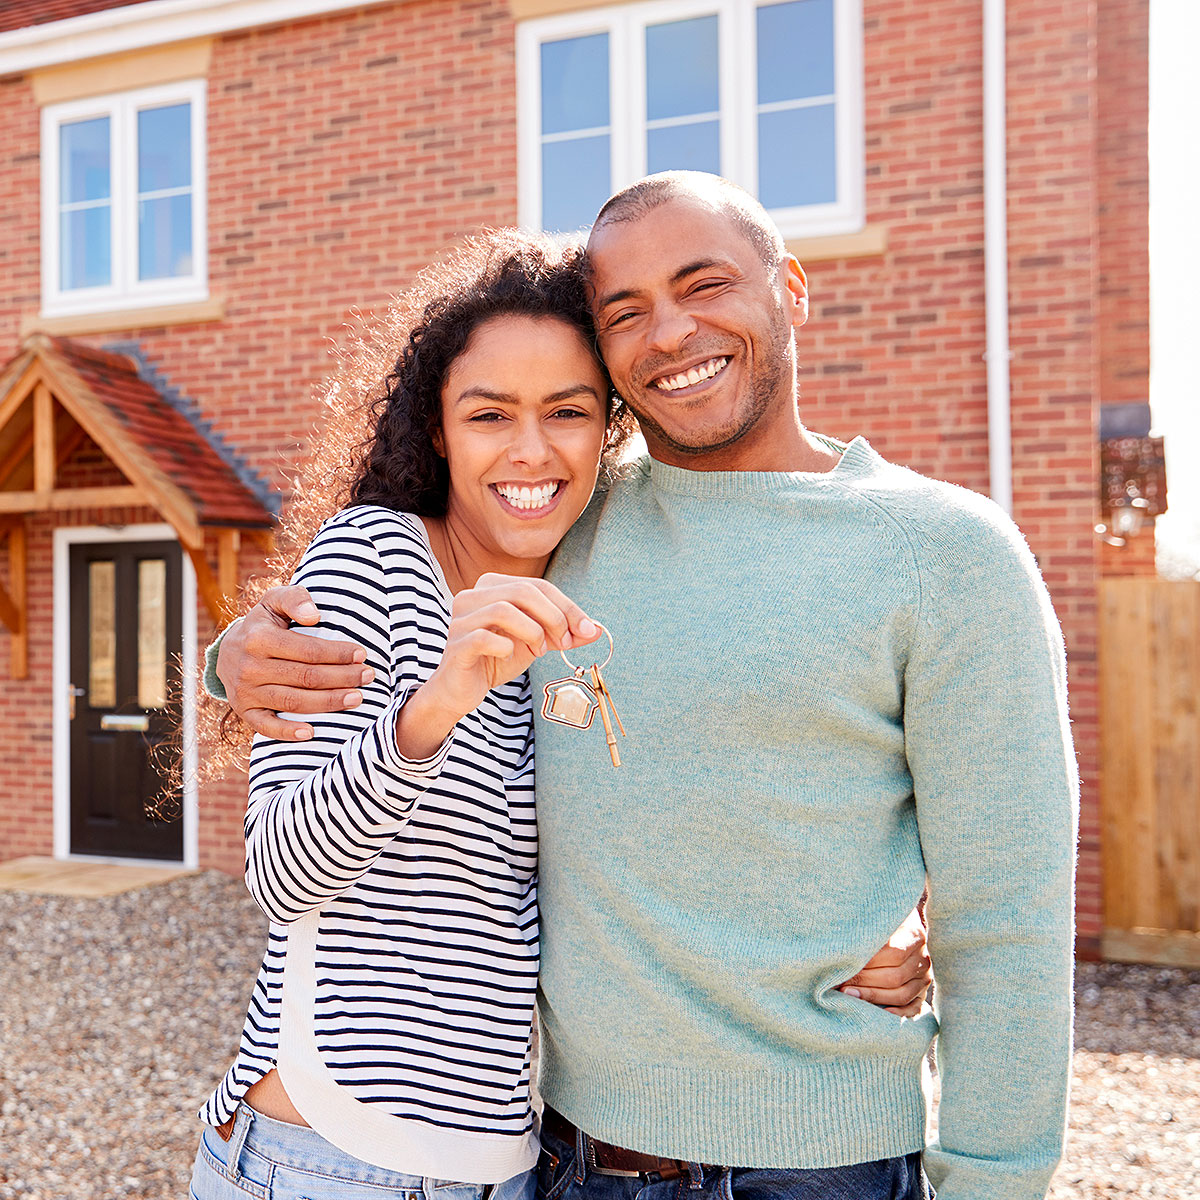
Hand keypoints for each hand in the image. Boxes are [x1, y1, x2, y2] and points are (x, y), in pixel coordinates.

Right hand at [217, 585, 371, 740]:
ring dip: (328, 703)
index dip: (337, 653)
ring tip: (356, 698)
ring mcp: (245, 692)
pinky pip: (266, 726)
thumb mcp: (274, 601)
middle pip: (306, 677)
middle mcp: (250, 667)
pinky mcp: (244, 711)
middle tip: (367, 676)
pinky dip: (288, 732)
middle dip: (342, 677)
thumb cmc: (263, 624)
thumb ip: (295, 599)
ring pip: (293, 701)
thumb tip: (314, 615)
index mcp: (259, 638)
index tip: (361, 654)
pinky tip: (313, 732)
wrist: (227, 651)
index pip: (308, 650)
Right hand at [396, 575, 599, 758]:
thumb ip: (562, 634)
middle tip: (565, 643)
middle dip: (553, 617)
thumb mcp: (535, 643)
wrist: (461, 690)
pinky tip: (509, 656)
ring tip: (538, 651)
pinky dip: (506, 647)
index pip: (537, 585)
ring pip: (504, 609)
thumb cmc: (496, 660)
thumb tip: (596, 630)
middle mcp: (472, 595)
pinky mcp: (455, 643)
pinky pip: (484, 638)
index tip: (586, 630)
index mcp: (492, 586)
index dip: (567, 606)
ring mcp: (460, 618)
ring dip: (532, 631)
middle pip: (523, 591)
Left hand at [837, 904, 932, 1016]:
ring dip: (872, 997)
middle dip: (864, 981)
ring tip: (848, 994)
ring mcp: (924, 978)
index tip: (843, 965)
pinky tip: (875, 1012)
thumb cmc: (879, 920)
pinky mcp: (921, 994)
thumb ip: (867, 928)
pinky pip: (912, 1009)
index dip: (867, 961)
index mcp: (914, 934)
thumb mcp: (876, 916)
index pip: (892, 952)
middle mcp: (923, 958)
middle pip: (895, 976)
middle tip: (839, 983)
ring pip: (901, 994)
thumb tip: (844, 943)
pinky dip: (895, 1013)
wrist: (898, 925)